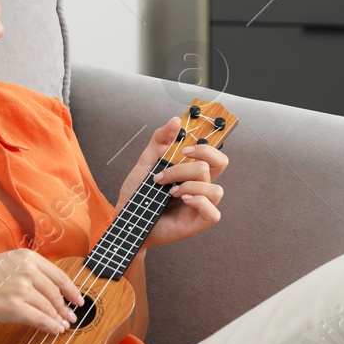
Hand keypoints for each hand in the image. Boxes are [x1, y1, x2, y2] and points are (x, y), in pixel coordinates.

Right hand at [0, 248, 85, 336]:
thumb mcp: (4, 263)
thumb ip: (26, 271)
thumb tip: (47, 289)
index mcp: (26, 257)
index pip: (58, 275)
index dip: (71, 289)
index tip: (78, 298)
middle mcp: (27, 271)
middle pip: (55, 292)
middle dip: (66, 306)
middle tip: (72, 315)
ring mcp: (21, 289)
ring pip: (49, 307)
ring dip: (59, 318)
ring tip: (64, 325)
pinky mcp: (13, 308)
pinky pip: (39, 319)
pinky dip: (50, 326)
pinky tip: (55, 330)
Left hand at [118, 115, 227, 247]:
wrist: (126, 218)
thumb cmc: (138, 194)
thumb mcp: (146, 163)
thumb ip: (160, 141)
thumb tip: (176, 121)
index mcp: (192, 173)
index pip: (215, 157)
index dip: (206, 148)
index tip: (183, 149)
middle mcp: (200, 187)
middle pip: (217, 167)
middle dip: (189, 166)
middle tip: (168, 171)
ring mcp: (201, 205)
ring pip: (215, 189)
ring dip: (189, 185)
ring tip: (169, 192)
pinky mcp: (198, 222)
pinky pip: (213, 212)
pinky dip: (199, 202)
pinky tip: (182, 200)